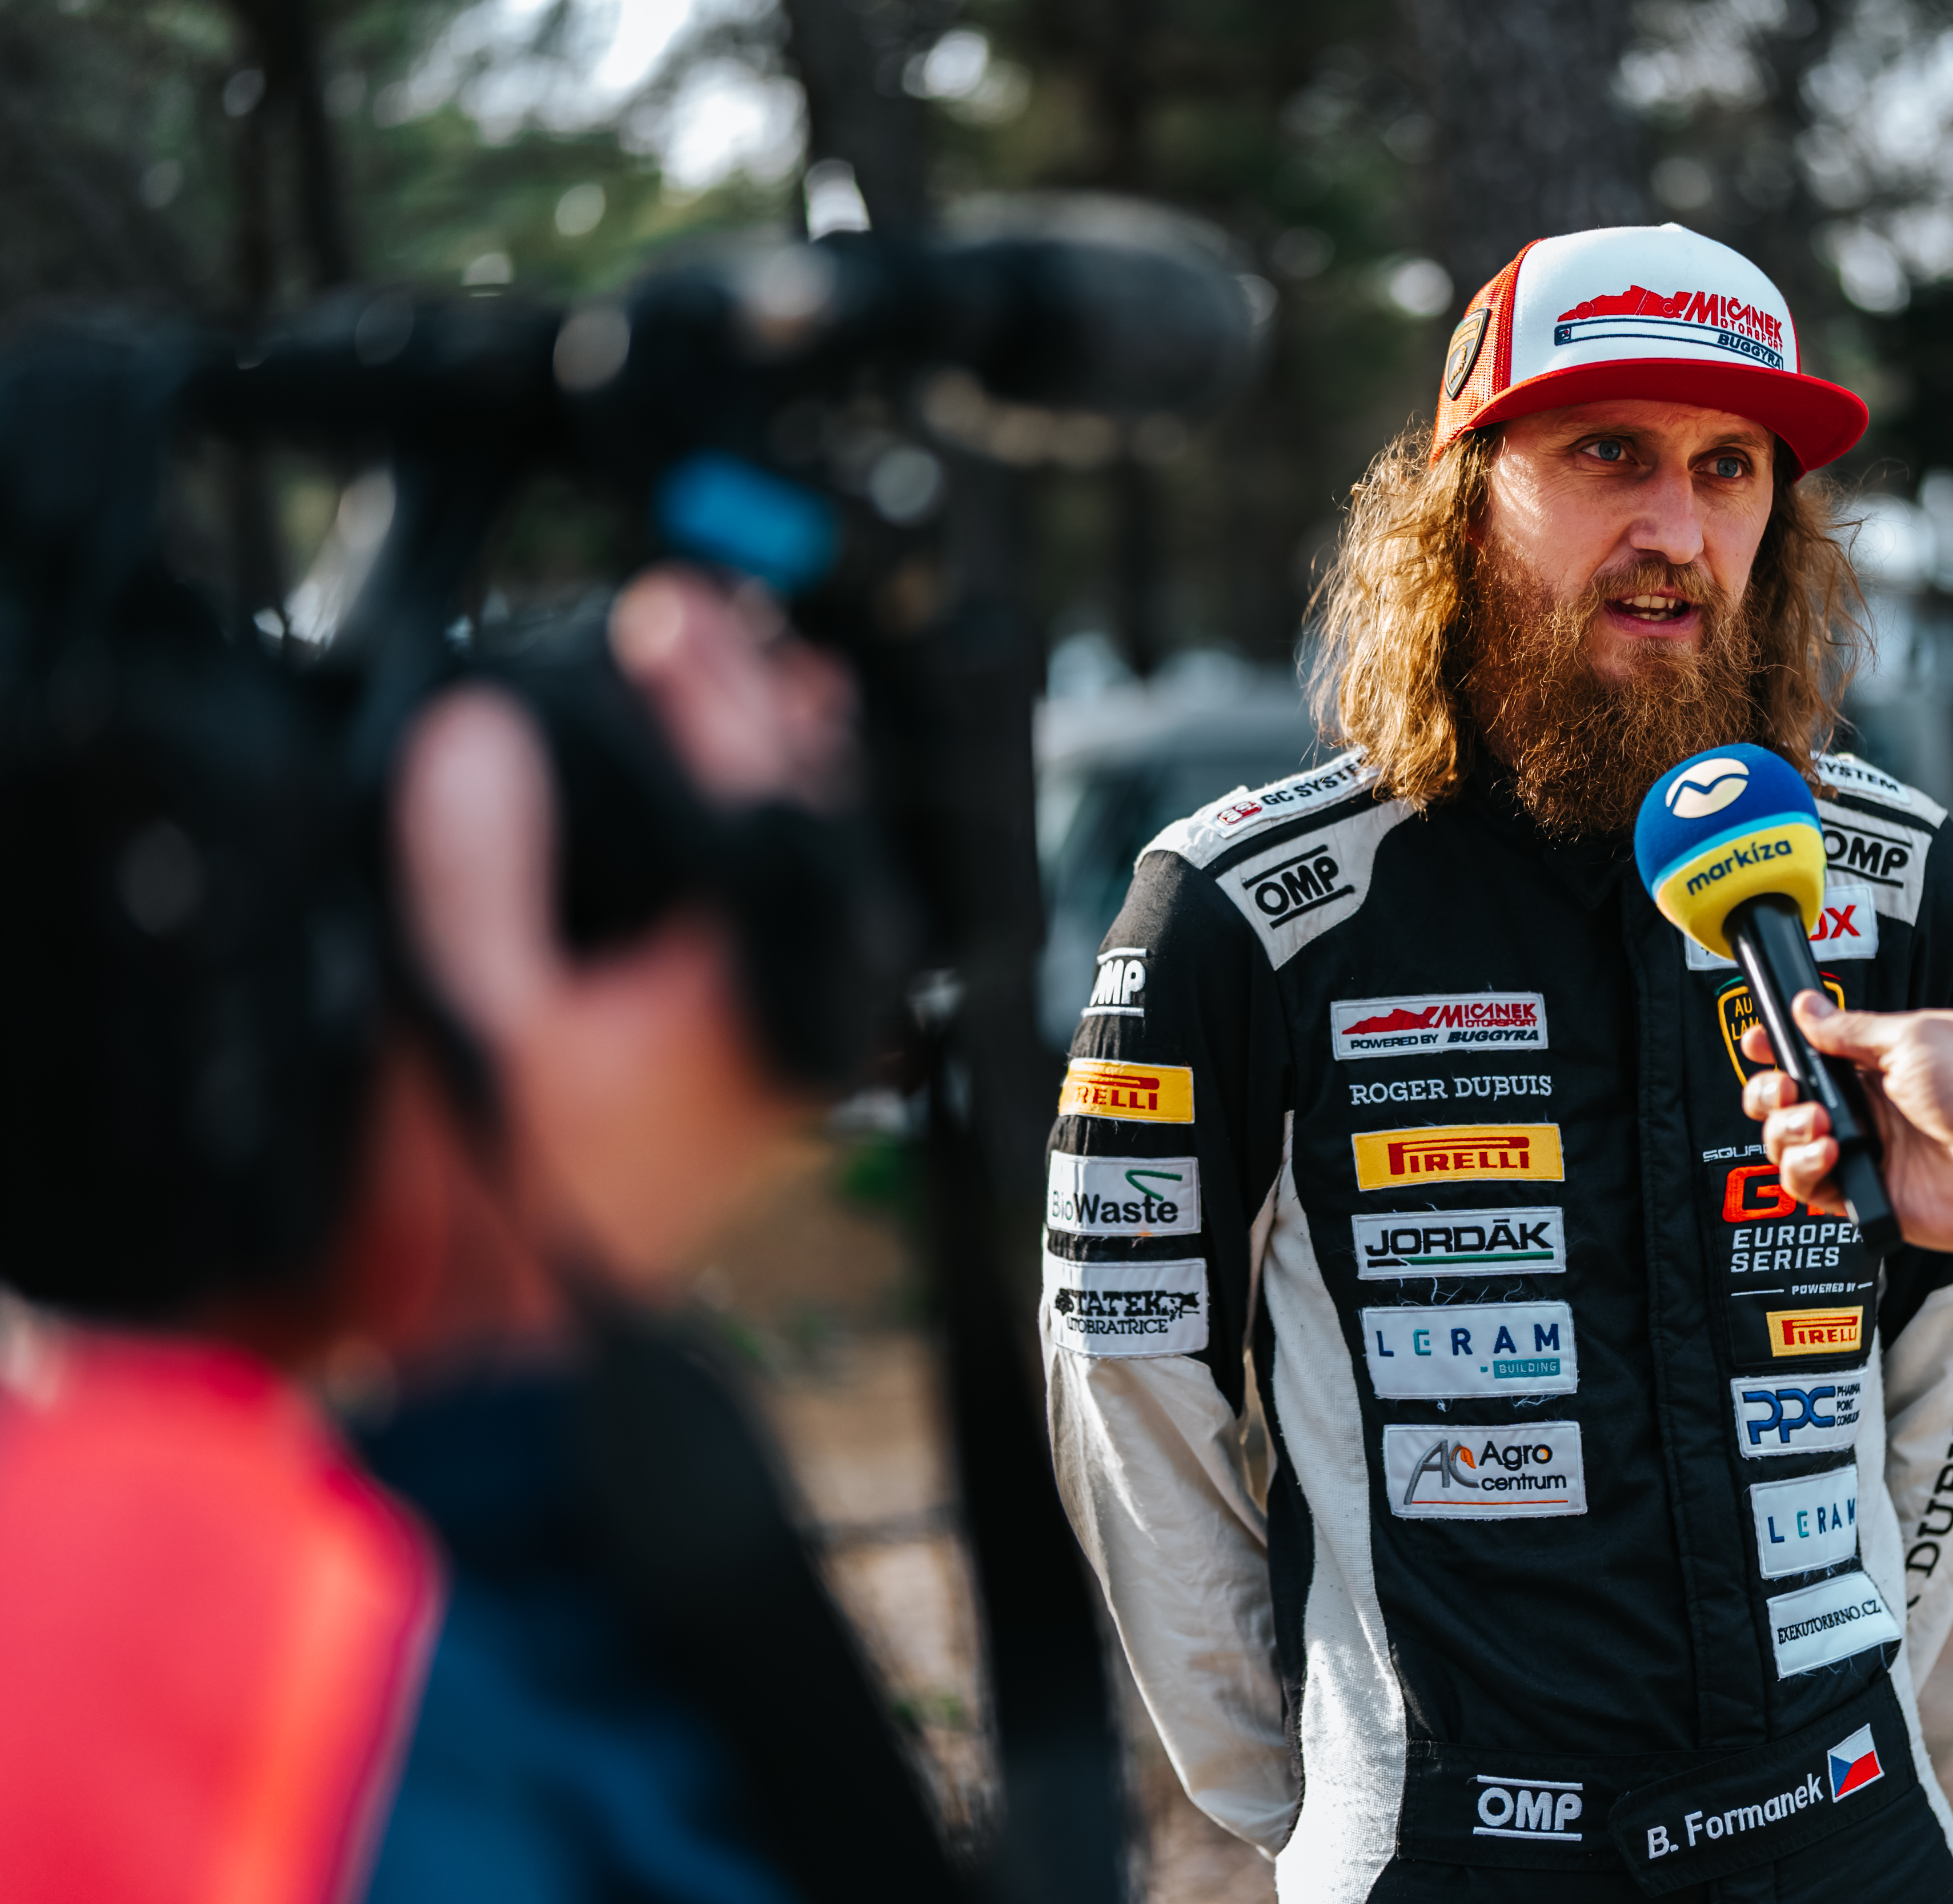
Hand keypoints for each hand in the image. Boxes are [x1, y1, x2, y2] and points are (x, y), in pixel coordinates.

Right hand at [393, 567, 832, 1282]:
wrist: (481, 1364)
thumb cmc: (472, 1207)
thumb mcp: (455, 1013)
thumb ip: (473, 866)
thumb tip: (481, 733)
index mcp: (746, 1002)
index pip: (759, 808)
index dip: (713, 698)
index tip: (664, 618)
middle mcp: (785, 1027)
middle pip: (807, 837)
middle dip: (761, 723)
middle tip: (711, 629)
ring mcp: (767, 1059)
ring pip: (798, 888)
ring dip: (760, 785)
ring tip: (729, 689)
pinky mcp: (733, 1083)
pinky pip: (767, 938)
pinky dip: (743, 862)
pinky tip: (708, 823)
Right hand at [1740, 995, 1952, 1256]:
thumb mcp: (1913, 1038)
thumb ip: (1850, 1029)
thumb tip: (1808, 1008)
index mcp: (1880, 1064)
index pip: (1813, 1053)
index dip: (1779, 1048)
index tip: (1760, 1042)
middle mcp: (1867, 1108)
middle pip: (1787, 1100)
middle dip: (1769, 1091)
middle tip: (1783, 1088)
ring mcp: (1864, 1152)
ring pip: (1787, 1142)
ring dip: (1787, 1129)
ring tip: (1820, 1124)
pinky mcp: (1862, 1194)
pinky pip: (1805, 1186)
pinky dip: (1803, 1168)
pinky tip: (1831, 1153)